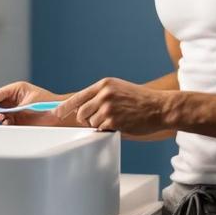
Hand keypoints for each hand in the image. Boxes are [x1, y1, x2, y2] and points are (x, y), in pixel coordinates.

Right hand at [0, 81, 64, 126]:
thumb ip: (8, 101)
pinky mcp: (16, 123)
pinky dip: (0, 126)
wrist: (59, 115)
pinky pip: (2, 125)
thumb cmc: (47, 102)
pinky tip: (3, 124)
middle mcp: (10, 102)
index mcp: (12, 91)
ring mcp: (12, 113)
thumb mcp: (26, 97)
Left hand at [52, 77, 171, 134]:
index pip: (78, 97)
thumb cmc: (140, 100)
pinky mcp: (113, 121)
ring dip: (100, 125)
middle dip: (86, 120)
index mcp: (104, 85)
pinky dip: (108, 130)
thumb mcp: (118, 89)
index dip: (65, 107)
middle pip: (81, 112)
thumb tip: (82, 108)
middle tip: (99, 120)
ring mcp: (108, 108)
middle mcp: (103, 94)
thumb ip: (101, 96)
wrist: (160, 107)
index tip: (56, 113)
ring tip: (116, 119)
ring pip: (91, 122)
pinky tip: (121, 124)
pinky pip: (101, 130)